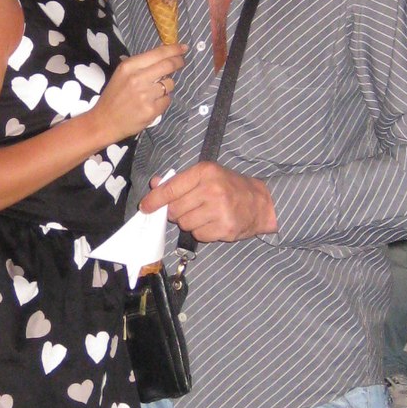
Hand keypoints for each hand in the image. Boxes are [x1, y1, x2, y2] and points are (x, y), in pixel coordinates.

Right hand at [92, 45, 185, 143]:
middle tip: (181, 62)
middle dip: (178, 62)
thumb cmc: (114, 96)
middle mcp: (138, 78)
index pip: (158, 54)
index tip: (184, 48)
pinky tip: (151, 103)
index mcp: (129, 67)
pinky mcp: (151, 110)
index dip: (174, 49)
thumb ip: (141, 65)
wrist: (105, 121)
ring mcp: (145, 95)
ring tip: (154, 91)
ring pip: (169, 84)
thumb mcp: (122, 74)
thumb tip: (164, 54)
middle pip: (168, 66)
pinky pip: (167, 100)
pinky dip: (162, 101)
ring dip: (166, 86)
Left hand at [148, 160, 275, 242]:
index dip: (154, 200)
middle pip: (175, 210)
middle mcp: (212, 190)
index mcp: (205, 172)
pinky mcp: (225, 228)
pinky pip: (199, 235)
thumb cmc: (230, 187)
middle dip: (176, 212)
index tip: (145, 207)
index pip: (171, 189)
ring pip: (185, 224)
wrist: (260, 202)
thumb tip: (155, 185)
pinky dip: (202, 232)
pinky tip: (213, 223)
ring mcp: (219, 210)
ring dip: (190, 223)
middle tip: (189, 208)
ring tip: (204, 214)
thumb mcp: (206, 175)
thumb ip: (179, 181)